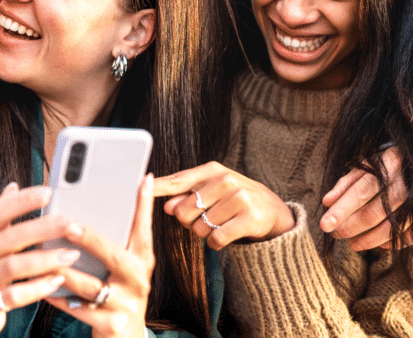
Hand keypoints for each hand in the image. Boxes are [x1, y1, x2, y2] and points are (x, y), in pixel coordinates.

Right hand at [0, 184, 75, 337]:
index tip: (48, 193)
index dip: (22, 201)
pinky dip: (38, 287)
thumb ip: (1, 216)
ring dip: (46, 259)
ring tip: (70, 254)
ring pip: (14, 266)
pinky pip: (15, 295)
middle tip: (69, 223)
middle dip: (42, 228)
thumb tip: (13, 186)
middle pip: (10, 238)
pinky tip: (57, 280)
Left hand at [43, 175, 155, 337]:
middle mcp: (138, 279)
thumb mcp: (124, 265)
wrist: (125, 336)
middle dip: (90, 239)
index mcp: (141, 259)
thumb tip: (100, 201)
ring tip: (42, 258)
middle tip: (67, 225)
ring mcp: (126, 303)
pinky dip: (59, 298)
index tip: (140, 179)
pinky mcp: (111, 324)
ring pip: (90, 285)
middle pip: (114, 255)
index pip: (143, 228)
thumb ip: (114, 238)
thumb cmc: (119, 290)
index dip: (143, 204)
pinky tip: (43, 288)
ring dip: (63, 271)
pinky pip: (78, 309)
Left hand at [153, 162, 294, 249]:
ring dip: (204, 233)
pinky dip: (215, 243)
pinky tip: (225, 235)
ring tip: (220, 224)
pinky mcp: (249, 218)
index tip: (139, 185)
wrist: (272, 211)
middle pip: (183, 211)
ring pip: (199, 228)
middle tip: (206, 218)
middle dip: (189, 221)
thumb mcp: (211, 191)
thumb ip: (186, 196)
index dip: (157, 187)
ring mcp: (239, 198)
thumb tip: (167, 206)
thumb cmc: (234, 199)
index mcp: (212, 170)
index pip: (177, 181)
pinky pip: (216, 239)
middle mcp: (225, 180)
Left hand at [321, 146, 410, 250]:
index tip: (323, 225)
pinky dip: (393, 242)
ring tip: (352, 244)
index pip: (359, 192)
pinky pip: (410, 235)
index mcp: (388, 167)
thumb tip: (326, 202)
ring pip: (391, 228)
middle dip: (350, 227)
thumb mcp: (368, 166)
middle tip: (334, 234)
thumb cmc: (391, 165)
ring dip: (368, 240)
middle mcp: (406, 184)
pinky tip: (379, 244)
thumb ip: (346, 183)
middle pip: (373, 213)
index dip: (341, 211)